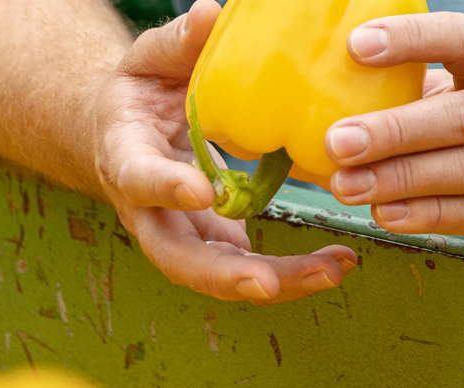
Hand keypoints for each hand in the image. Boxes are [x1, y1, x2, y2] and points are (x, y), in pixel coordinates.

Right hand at [90, 0, 356, 302]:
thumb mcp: (150, 60)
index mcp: (126, 158)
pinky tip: (338, 264)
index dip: (166, 189)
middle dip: (225, 275)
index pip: (139, 178)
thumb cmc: (140, 92)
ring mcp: (184, 236)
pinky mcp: (216, 244)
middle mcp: (150, 212)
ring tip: (333, 270)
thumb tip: (213, 12)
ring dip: (278, 283)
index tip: (201, 191)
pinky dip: (294, 273)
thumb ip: (180, 43)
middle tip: (266, 284)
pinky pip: (252, 269)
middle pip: (180, 258)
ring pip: (222, 275)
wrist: (125, 134)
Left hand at [320, 12, 463, 234]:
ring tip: (347, 186)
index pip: (463, 39)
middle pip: (461, 118)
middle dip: (395, 131)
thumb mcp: (463, 87)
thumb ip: (407, 90)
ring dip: (402, 179)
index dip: (413, 39)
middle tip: (339, 141)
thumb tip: (311, 108)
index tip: (356, 46)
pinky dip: (426, 214)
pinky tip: (384, 213)